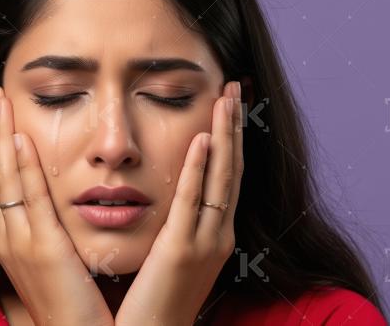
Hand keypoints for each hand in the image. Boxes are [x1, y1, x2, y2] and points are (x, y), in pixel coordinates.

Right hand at [0, 85, 113, 325]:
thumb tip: (60, 206)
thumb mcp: (59, 260)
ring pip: (5, 178)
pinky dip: (21, 168)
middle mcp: (9, 236)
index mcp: (14, 237)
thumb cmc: (74, 303)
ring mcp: (20, 242)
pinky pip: (29, 201)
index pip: (2, 178)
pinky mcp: (41, 250)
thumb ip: (54, 230)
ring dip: (2, 135)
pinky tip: (20, 139)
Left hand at [115, 81, 243, 325]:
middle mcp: (217, 235)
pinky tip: (204, 139)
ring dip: (225, 135)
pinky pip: (192, 202)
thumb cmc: (155, 303)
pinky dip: (199, 169)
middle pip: (231, 169)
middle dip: (234, 126)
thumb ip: (177, 227)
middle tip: (234, 87)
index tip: (229, 105)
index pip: (226, 176)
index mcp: (214, 234)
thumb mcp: (173, 258)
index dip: (231, 138)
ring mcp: (205, 243)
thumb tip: (172, 200)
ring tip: (226, 98)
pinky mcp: (182, 251)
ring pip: (221, 178)